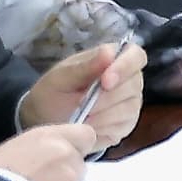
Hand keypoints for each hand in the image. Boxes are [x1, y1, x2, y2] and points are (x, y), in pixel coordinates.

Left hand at [20, 41, 144, 144]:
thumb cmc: (53, 93)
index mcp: (114, 59)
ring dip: (103, 115)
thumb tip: (109, 52)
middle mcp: (128, 79)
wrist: (45, 120)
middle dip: (107, 97)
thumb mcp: (61, 78)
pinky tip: (88, 126)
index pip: (135, 56)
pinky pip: (123, 126)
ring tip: (81, 117)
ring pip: (129, 108)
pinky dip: (103, 127)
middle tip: (82, 105)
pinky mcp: (126, 124)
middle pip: (134, 85)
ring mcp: (130, 103)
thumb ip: (85, 67)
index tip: (105, 82)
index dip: (125, 67)